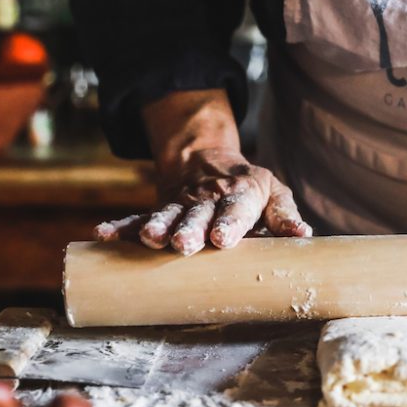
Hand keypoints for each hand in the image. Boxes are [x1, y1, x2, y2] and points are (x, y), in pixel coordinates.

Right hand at [94, 89, 310, 254]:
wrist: (208, 162)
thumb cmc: (250, 189)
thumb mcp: (274, 194)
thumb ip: (285, 215)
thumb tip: (303, 236)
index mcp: (240, 194)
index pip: (235, 209)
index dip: (229, 223)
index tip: (222, 239)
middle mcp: (208, 200)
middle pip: (197, 214)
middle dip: (189, 229)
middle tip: (182, 244)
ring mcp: (181, 205)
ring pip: (166, 215)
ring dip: (157, 227)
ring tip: (149, 240)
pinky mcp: (160, 211)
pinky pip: (138, 218)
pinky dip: (121, 227)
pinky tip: (102, 235)